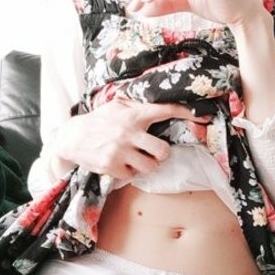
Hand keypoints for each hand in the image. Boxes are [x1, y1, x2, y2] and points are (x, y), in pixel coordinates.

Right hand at [51, 96, 208, 179]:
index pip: (165, 110)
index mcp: (133, 115)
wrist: (71, 137)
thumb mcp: (116, 106)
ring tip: (137, 159)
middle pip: (163, 150)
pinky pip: (133, 176)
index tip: (204, 118)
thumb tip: (159, 99)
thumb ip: (137, 104)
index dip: (186, 114)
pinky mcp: (111, 167)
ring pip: (151, 166)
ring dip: (147, 165)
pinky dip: (130, 172)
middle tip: (154, 152)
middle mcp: (128, 132)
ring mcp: (120, 151)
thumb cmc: (99, 121)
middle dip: (162, 154)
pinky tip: (121, 164)